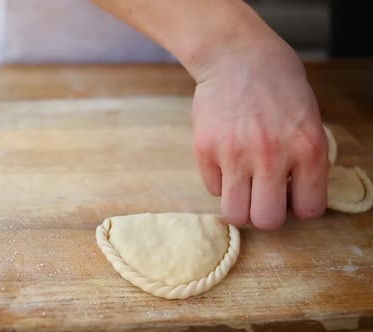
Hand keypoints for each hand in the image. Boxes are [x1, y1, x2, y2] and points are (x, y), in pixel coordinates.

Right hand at [192, 46, 328, 229]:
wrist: (235, 56)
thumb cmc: (277, 84)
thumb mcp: (309, 120)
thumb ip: (304, 159)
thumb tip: (291, 196)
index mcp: (307, 149)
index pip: (308, 209)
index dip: (299, 207)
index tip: (291, 196)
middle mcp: (272, 157)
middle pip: (267, 220)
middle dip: (265, 213)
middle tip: (263, 196)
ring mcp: (234, 155)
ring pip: (235, 214)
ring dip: (240, 205)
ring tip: (242, 187)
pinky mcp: (205, 150)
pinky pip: (213, 188)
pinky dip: (220, 180)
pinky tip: (225, 159)